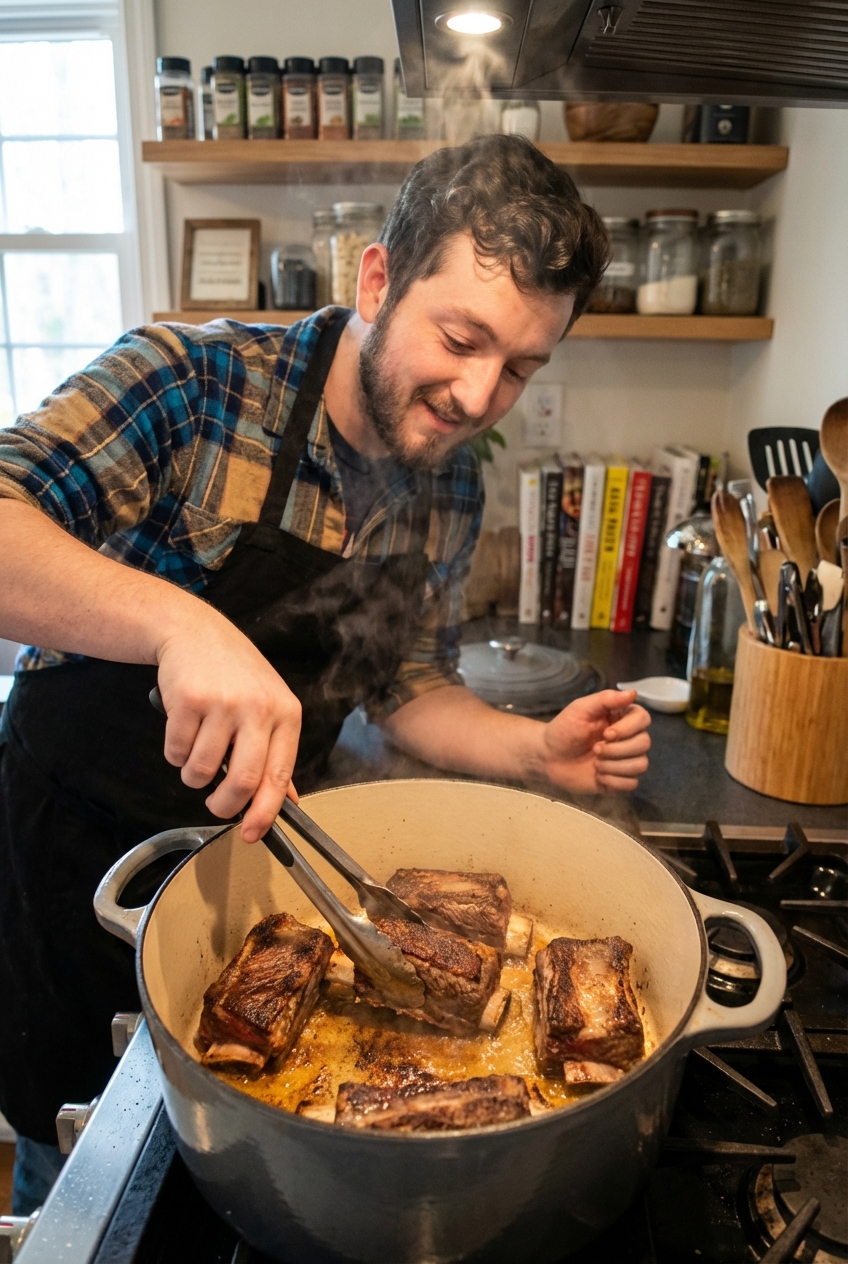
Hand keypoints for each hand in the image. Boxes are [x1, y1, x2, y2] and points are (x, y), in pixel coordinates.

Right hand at [155, 608, 301, 841]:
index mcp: (286, 714)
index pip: (279, 776)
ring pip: (203, 771)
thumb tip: (287, 800)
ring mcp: (222, 703)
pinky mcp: (188, 701)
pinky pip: (176, 752)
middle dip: (223, 805)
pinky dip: (175, 754)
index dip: (265, 813)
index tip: (252, 834)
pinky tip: (183, 731)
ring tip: (196, 754)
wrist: (194, 632)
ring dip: (193, 775)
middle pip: (242, 782)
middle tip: (215, 804)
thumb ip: (276, 754)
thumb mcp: (268, 707)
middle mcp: (258, 708)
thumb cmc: (235, 674)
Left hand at [538, 689, 650, 793]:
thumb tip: (634, 693)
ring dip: (615, 766)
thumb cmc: (563, 729)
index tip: (606, 733)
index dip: (628, 729)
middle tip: (595, 749)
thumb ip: (606, 699)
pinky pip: (632, 783)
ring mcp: (625, 760)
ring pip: (641, 765)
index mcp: (622, 718)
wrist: (548, 757)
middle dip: (617, 750)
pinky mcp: (619, 779)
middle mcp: (628, 738)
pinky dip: (614, 781)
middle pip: (644, 743)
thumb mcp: (580, 709)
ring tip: (596, 764)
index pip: (644, 719)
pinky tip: (598, 776)